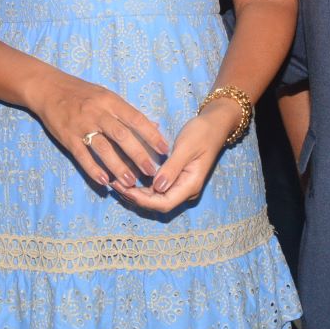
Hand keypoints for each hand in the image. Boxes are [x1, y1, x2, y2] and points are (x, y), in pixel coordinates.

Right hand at [27, 71, 168, 191]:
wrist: (49, 88)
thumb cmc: (82, 93)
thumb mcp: (107, 95)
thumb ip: (128, 112)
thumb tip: (154, 126)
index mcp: (110, 101)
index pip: (136, 118)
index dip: (151, 135)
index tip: (164, 150)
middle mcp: (97, 112)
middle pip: (122, 135)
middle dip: (138, 155)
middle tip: (151, 171)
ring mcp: (82, 125)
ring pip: (103, 148)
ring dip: (118, 166)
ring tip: (130, 181)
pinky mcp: (67, 137)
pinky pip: (82, 155)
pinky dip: (93, 169)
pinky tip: (104, 181)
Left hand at [123, 98, 239, 213]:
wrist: (215, 124)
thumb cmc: (202, 133)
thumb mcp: (186, 147)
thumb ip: (172, 168)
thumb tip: (157, 187)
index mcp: (191, 185)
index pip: (164, 203)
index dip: (143, 200)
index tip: (124, 190)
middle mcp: (185, 190)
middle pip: (158, 203)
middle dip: (136, 197)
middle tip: (114, 184)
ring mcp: (181, 185)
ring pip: (156, 197)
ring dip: (137, 192)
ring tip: (116, 182)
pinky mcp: (176, 178)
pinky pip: (157, 188)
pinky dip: (142, 185)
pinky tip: (128, 177)